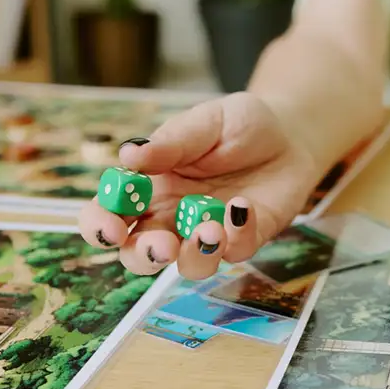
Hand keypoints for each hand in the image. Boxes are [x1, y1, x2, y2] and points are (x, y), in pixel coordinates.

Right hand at [77, 92, 318, 279]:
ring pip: (188, 266)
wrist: (289, 133)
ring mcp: (208, 232)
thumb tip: (128, 155)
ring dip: (194, 254)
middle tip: (161, 245)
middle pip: (139, 254)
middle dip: (144, 256)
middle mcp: (171, 216)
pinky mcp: (246, 238)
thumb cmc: (237, 124)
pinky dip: (237, 236)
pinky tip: (242, 206)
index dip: (100, 226)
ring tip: (210, 229)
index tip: (110, 228)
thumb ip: (172, 142)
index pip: (108, 214)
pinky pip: (235, 252)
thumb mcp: (205, 122)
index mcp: (148, 187)